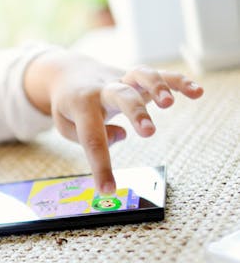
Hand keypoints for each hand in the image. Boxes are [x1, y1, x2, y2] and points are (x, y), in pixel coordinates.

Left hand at [24, 50, 203, 192]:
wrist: (68, 73)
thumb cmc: (69, 106)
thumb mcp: (66, 124)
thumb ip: (85, 136)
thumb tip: (121, 135)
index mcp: (81, 105)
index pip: (92, 138)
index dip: (101, 165)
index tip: (108, 189)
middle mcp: (103, 89)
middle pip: (121, 97)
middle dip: (136, 113)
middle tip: (149, 133)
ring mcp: (121, 80)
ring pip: (141, 76)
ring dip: (157, 87)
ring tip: (169, 104)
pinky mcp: (135, 77)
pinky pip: (160, 75)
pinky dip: (179, 81)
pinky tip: (196, 92)